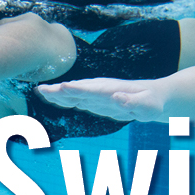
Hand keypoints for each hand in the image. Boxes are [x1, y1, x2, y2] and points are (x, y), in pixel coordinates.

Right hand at [36, 78, 164, 121]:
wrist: (154, 96)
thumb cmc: (153, 102)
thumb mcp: (149, 106)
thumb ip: (133, 103)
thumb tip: (117, 97)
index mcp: (112, 91)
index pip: (92, 90)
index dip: (77, 90)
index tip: (62, 87)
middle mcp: (101, 90)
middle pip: (77, 90)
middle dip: (60, 90)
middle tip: (41, 89)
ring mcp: (96, 95)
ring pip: (74, 94)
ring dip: (57, 93)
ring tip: (40, 91)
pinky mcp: (95, 100)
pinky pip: (76, 99)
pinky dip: (63, 98)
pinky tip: (51, 98)